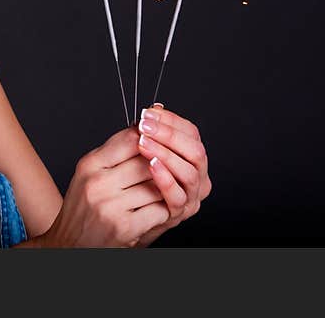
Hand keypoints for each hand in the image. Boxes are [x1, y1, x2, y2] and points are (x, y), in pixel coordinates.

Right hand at [38, 127, 170, 246]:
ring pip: (156, 185)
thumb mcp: (89, 173)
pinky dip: (163, 210)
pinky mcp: (125, 227)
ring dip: (165, 188)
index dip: (150, 137)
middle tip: (170, 165)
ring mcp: (111, 206)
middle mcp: (98, 183)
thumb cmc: (83, 206)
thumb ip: (114, 153)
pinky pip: (158, 210)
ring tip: (164, 188)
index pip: (129, 139)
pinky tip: (158, 209)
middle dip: (162, 164)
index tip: (159, 139)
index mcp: (90, 164)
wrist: (69, 244)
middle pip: (146, 161)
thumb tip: (143, 129)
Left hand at [133, 104, 211, 245]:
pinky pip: (177, 196)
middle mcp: (198, 176)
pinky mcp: (178, 214)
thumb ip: (150, 133)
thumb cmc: (134, 180)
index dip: (171, 120)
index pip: (191, 133)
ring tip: (144, 143)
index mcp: (191, 157)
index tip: (148, 113)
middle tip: (144, 126)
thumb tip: (154, 109)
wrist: (126, 215)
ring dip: (166, 154)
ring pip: (189, 173)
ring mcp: (190, 196)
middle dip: (169, 135)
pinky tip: (151, 166)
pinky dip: (166, 179)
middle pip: (195, 151)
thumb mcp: (141, 152)